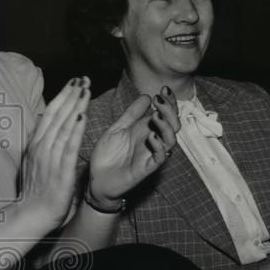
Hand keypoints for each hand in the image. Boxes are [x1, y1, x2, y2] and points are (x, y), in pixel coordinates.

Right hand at [20, 76, 89, 227]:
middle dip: (70, 95)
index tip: (73, 82)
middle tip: (83, 78)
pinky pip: (69, 147)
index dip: (62, 96)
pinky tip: (82, 116)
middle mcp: (41, 147)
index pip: (49, 114)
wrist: (31, 214)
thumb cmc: (35, 191)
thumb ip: (40, 144)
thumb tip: (44, 125)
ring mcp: (50, 158)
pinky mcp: (60, 170)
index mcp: (35, 145)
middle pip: (56, 115)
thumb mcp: (34, 162)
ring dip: (75, 106)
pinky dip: (75, 130)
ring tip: (85, 89)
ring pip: (63, 126)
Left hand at [86, 87, 179, 209]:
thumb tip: (146, 96)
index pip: (165, 114)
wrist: (97, 180)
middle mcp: (152, 141)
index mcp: (145, 130)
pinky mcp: (146, 169)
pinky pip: (160, 158)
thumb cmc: (108, 156)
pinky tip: (151, 136)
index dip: (169, 102)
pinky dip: (159, 146)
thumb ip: (131, 114)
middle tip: (160, 100)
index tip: (163, 89)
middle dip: (170, 111)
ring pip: (171, 141)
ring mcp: (150, 155)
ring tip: (155, 116)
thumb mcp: (117, 129)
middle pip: (172, 125)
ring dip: (166, 126)